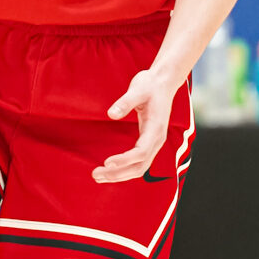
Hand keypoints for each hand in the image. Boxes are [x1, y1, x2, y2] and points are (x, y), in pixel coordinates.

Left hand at [95, 66, 180, 183]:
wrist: (163, 82)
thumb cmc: (150, 85)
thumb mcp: (138, 89)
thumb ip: (125, 102)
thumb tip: (111, 114)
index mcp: (156, 128)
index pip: (141, 152)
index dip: (124, 160)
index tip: (106, 163)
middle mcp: (157, 139)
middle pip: (139, 166)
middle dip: (118, 174)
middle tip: (95, 174)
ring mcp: (154, 143)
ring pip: (139, 167)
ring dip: (120, 175)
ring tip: (98, 176)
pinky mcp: (149, 142)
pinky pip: (138, 162)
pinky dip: (124, 169)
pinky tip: (110, 170)